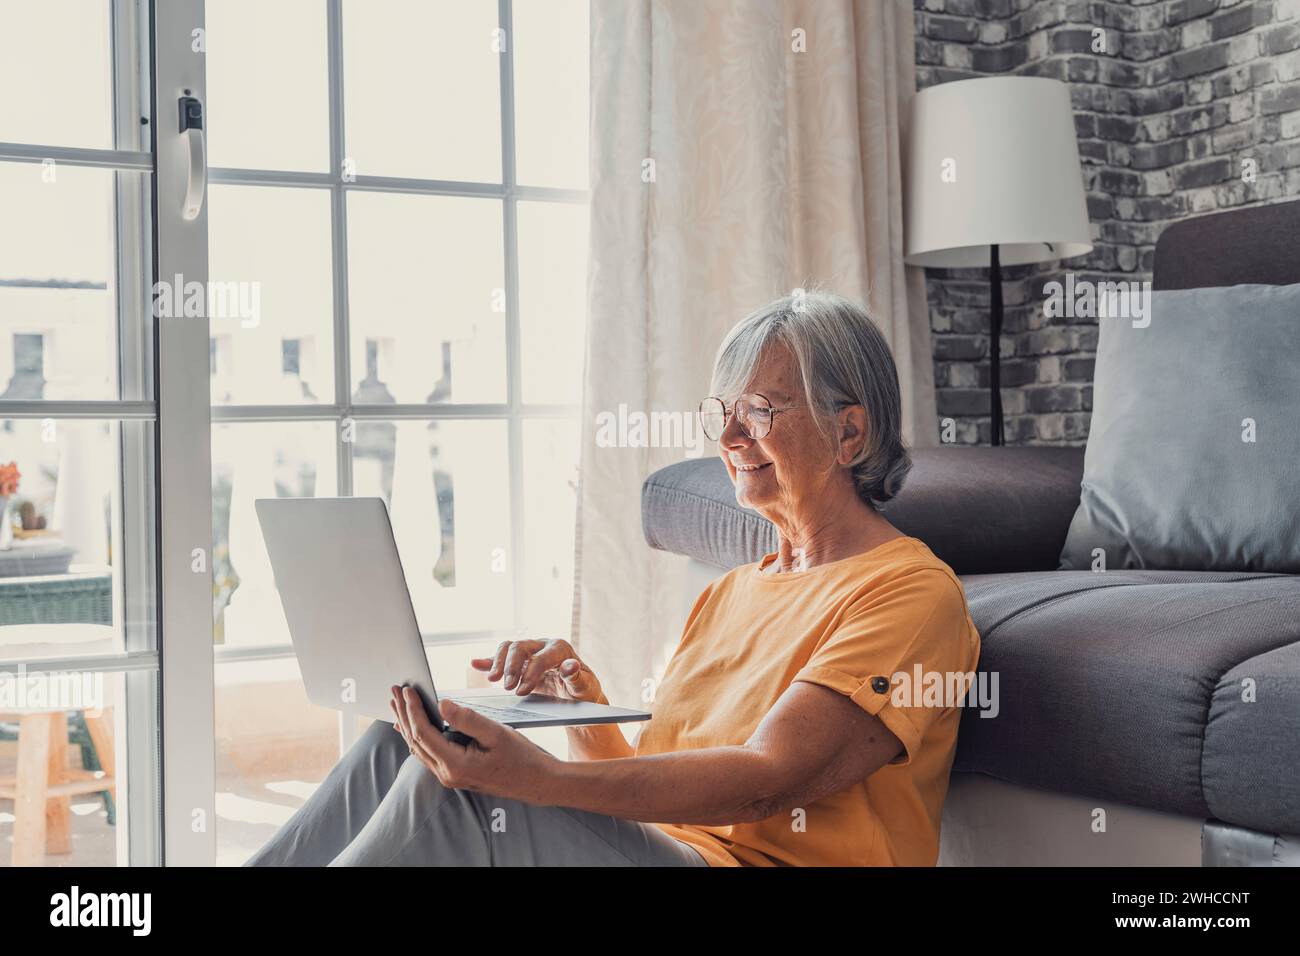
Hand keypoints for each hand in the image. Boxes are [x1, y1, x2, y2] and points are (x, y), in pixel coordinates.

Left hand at [388, 686, 555, 800]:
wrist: (535, 782)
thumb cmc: (520, 757)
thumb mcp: (496, 733)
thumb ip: (467, 719)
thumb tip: (441, 703)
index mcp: (456, 765)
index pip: (424, 733)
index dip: (413, 709)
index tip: (407, 690)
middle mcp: (447, 774)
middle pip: (415, 741)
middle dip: (403, 714)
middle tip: (393, 691)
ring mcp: (449, 777)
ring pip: (418, 748)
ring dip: (407, 724)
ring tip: (397, 703)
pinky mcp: (453, 774)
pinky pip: (428, 753)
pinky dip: (417, 736)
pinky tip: (409, 727)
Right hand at [471, 639, 606, 702]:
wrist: (577, 693)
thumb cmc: (583, 690)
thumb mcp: (586, 687)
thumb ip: (577, 677)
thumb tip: (572, 665)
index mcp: (560, 649)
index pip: (541, 657)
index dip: (531, 673)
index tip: (522, 691)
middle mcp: (543, 646)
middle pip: (521, 647)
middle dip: (512, 666)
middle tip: (507, 687)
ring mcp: (530, 652)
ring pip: (509, 648)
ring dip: (498, 662)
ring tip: (493, 680)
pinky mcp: (519, 662)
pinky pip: (501, 657)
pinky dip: (488, 660)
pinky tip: (475, 664)